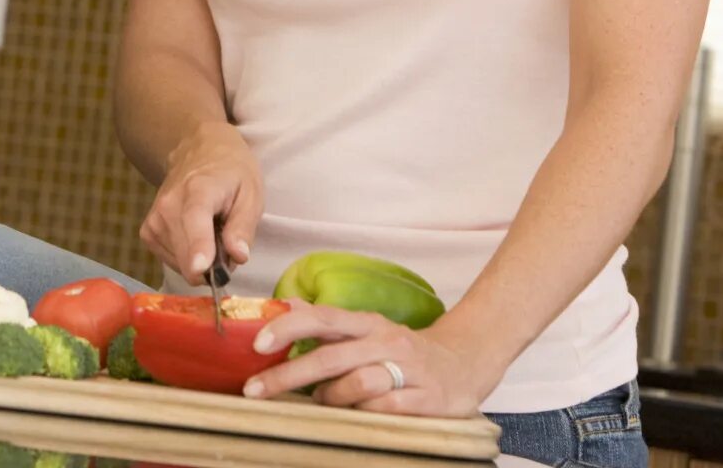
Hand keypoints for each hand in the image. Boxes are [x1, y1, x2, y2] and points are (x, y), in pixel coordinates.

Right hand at [139, 121, 262, 283]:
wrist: (198, 151)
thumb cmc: (231, 173)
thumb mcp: (251, 193)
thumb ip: (243, 227)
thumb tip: (238, 256)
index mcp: (199, 189)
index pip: (194, 220)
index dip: (198, 248)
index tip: (200, 271)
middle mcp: (168, 204)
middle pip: (185, 254)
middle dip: (212, 264)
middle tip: (228, 243)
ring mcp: (154, 218)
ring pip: (179, 263)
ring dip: (200, 260)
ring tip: (212, 233)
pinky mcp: (147, 231)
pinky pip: (169, 260)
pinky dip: (186, 258)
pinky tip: (196, 239)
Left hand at [242, 304, 499, 416]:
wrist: (467, 362)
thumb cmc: (404, 351)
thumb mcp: (367, 330)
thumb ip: (329, 324)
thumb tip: (286, 307)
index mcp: (367, 323)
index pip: (323, 317)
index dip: (288, 327)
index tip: (257, 343)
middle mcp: (386, 342)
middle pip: (331, 356)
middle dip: (288, 375)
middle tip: (256, 390)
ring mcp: (408, 370)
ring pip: (358, 384)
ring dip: (331, 398)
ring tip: (323, 403)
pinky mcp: (427, 399)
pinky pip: (386, 409)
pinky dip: (365, 415)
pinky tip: (356, 416)